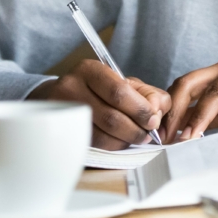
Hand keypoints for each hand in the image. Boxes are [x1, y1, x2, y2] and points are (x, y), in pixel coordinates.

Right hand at [27, 60, 170, 149]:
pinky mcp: (62, 134)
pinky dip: (112, 147)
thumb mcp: (123, 82)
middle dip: (135, 129)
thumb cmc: (98, 90)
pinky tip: (119, 142)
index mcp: (90, 70)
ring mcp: (64, 113)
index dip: (140, 109)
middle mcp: (71, 88)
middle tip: (147, 134)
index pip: (119, 92)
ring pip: (101, 136)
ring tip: (136, 138)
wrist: (58, 99)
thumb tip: (159, 109)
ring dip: (125, 141)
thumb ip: (147, 93)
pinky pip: (92, 147)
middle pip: (111, 117)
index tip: (153, 120)